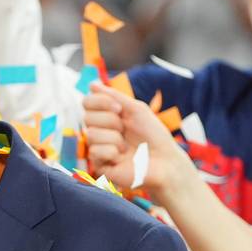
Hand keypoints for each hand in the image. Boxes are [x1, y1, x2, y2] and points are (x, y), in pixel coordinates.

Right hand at [83, 81, 194, 197]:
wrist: (164, 161)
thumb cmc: (153, 135)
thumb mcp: (136, 109)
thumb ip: (113, 96)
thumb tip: (92, 84)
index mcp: (106, 116)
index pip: (87, 102)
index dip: (100, 102)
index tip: (120, 109)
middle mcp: (99, 131)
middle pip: (87, 117)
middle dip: (111, 121)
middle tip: (125, 130)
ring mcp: (98, 148)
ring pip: (91, 134)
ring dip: (114, 138)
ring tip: (126, 147)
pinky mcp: (98, 166)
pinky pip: (95, 151)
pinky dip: (112, 152)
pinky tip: (121, 158)